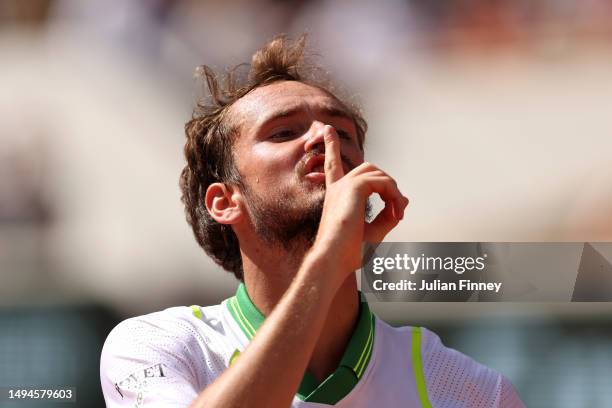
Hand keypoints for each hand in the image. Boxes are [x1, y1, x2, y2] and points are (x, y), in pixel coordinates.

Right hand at [311, 125, 408, 285]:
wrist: (334, 261)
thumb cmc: (349, 253)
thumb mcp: (374, 233)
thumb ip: (388, 215)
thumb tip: (403, 199)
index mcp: (336, 196)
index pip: (333, 166)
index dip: (330, 146)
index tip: (326, 129)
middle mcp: (337, 188)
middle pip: (368, 168)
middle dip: (387, 183)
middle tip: (396, 212)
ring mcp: (343, 186)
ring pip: (377, 173)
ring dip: (393, 192)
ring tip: (397, 214)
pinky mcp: (353, 188)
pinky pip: (382, 183)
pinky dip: (394, 196)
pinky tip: (395, 213)